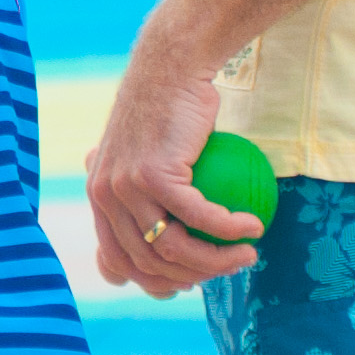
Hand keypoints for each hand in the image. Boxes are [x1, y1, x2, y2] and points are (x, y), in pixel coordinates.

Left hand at [82, 37, 263, 296]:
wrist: (169, 70)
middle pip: (148, 264)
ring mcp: (127, 187)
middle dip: (194, 279)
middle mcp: (105, 197)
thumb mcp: (145, 154)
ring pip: (173, 248)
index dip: (150, 283)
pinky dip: (230, 228)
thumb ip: (148, 190)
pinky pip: (200, 217)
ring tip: (248, 253)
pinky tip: (255, 226)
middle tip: (230, 267)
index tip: (188, 283)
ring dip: (218, 260)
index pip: (116, 263)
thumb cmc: (168, 112)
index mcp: (99, 198)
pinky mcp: (154, 174)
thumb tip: (173, 232)